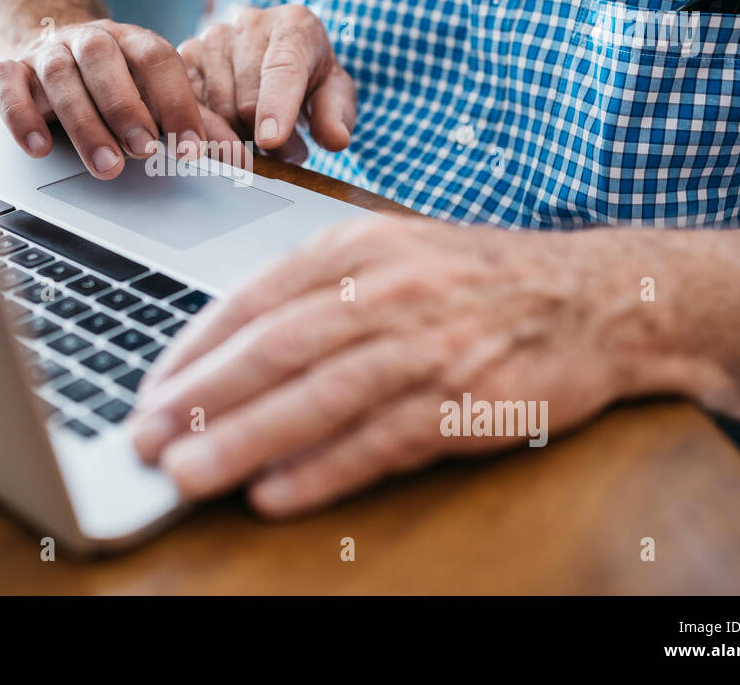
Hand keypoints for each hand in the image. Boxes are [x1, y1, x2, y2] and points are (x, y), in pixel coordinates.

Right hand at [0, 20, 243, 177]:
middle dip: (125, 107)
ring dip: (82, 121)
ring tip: (105, 164)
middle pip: (103, 58)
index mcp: (132, 40)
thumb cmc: (116, 85)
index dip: (176, 102)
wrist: (55, 54)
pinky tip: (37, 147)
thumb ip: (193, 122)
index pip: (158, 59)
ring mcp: (48, 51)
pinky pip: (7, 83)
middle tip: (144, 152)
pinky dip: (20, 114)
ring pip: (59, 74)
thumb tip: (234, 154)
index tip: (191, 148)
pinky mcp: (11, 68)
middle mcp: (89, 39)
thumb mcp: (156, 100)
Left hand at [130, 216, 703, 515]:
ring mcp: (428, 344)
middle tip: (144, 438)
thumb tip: (228, 350)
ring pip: (318, 396)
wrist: (594, 297)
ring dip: (244, 441)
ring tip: (187, 474)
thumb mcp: (392, 255)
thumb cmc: (476, 282)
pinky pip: (381, 440)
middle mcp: (388, 289)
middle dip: (200, 400)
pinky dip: (324, 469)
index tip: (153, 389)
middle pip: (274, 348)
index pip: (254, 299)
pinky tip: (275, 493)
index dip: (195, 349)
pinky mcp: (466, 400)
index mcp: (358, 247)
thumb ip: (314, 293)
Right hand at [177, 5, 355, 162]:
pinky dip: (210, 136)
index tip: (271, 139)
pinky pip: (190, 111)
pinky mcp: (184, 59)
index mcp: (294, 24)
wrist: (276, 58)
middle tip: (285, 151)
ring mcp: (211, 39)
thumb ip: (336, 115)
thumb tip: (336, 139)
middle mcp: (249, 24)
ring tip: (261, 139)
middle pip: (247, 101)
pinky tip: (230, 136)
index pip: (283, 68)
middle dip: (266, 141)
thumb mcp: (333, 94)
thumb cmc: (308, 78)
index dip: (276, 106)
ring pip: (218, 111)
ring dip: (240, 140)